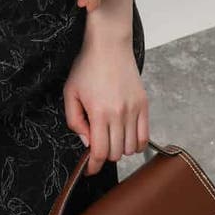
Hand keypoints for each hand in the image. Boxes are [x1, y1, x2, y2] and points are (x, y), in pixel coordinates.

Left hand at [63, 37, 149, 175]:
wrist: (109, 44)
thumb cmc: (87, 65)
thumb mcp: (70, 91)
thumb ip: (74, 120)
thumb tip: (87, 142)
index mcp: (99, 112)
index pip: (100, 152)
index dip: (94, 166)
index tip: (90, 170)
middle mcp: (119, 114)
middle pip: (116, 153)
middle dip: (104, 154)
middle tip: (97, 143)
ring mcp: (134, 109)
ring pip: (130, 148)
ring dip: (119, 149)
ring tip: (110, 135)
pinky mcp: (144, 105)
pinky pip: (144, 136)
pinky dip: (136, 144)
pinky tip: (126, 137)